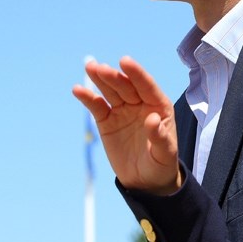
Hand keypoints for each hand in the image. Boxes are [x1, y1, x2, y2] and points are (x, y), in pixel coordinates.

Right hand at [72, 56, 181, 194]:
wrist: (145, 180)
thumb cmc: (161, 163)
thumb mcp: (164, 153)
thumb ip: (159, 136)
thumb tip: (152, 119)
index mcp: (158, 105)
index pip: (146, 86)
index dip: (136, 73)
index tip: (125, 61)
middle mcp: (140, 103)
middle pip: (126, 86)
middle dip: (114, 76)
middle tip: (100, 68)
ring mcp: (122, 110)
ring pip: (110, 91)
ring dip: (100, 79)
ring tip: (90, 67)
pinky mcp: (107, 120)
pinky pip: (97, 106)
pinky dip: (87, 98)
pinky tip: (78, 90)